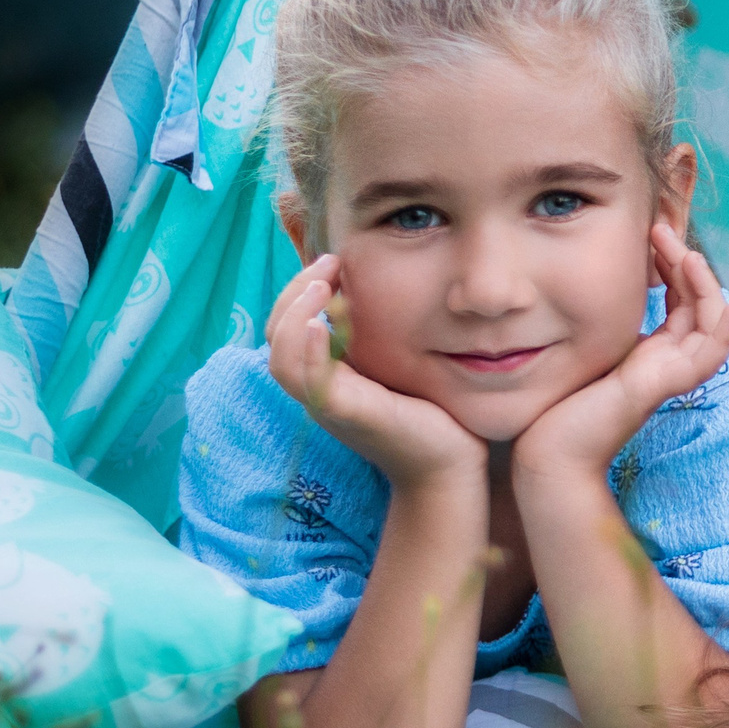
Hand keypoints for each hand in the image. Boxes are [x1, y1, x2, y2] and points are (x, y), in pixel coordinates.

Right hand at [266, 254, 483, 486]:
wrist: (452, 465)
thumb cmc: (434, 412)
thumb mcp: (400, 363)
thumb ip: (380, 335)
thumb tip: (375, 291)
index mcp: (327, 376)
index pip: (288, 327)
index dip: (300, 290)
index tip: (333, 261)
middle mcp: (318, 391)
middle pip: (276, 336)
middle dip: (294, 292)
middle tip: (328, 262)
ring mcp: (327, 406)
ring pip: (281, 358)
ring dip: (294, 315)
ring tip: (320, 285)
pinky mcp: (346, 415)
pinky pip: (309, 382)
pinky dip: (307, 350)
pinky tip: (321, 323)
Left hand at [516, 223, 728, 478]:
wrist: (549, 451)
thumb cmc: (560, 405)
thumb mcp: (585, 348)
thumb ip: (602, 324)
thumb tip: (594, 285)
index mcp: (653, 352)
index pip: (682, 299)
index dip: (675, 264)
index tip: (653, 233)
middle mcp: (668, 360)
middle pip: (700, 303)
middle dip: (686, 263)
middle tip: (662, 230)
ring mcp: (670, 374)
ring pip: (712, 323)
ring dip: (706, 285)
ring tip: (687, 253)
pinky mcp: (664, 385)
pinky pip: (709, 357)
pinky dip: (724, 331)